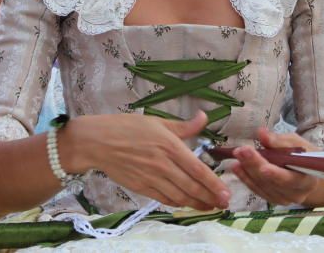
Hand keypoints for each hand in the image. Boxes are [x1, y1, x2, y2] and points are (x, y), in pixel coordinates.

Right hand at [62, 111, 229, 210]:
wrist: (98, 142)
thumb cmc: (127, 127)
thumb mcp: (157, 121)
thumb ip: (183, 126)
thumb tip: (204, 117)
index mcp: (169, 145)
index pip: (197, 169)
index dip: (213, 184)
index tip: (226, 192)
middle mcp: (162, 164)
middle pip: (191, 186)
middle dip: (210, 197)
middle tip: (224, 203)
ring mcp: (151, 178)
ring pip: (179, 196)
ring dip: (197, 203)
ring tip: (210, 206)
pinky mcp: (141, 187)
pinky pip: (164, 199)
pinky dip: (178, 203)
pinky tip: (187, 203)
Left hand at [231, 128, 319, 205]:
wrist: (306, 171)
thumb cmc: (302, 154)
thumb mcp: (295, 143)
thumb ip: (279, 141)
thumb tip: (261, 133)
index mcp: (307, 180)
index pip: (290, 179)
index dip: (276, 174)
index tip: (263, 167)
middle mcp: (296, 194)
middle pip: (272, 182)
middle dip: (255, 166)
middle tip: (241, 151)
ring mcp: (283, 199)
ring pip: (262, 187)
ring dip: (247, 172)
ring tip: (237, 156)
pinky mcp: (272, 199)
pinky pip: (257, 190)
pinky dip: (245, 178)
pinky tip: (236, 167)